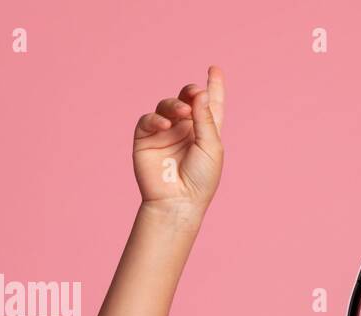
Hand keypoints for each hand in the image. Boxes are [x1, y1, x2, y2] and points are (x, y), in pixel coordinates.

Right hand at [132, 65, 225, 208]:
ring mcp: (165, 133)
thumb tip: (200, 92)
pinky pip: (148, 119)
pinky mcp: (146, 139)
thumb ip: (206, 119)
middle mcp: (185, 129)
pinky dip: (156, 118)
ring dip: (175, 105)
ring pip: (167, 105)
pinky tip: (165, 125)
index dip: (213, 86)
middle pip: (187, 99)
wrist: (178, 202)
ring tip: (183, 113)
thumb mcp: (211, 148)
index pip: (211, 105)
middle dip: (190, 92)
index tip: (214, 69)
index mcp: (205, 132)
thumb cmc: (201, 180)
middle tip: (195, 93)